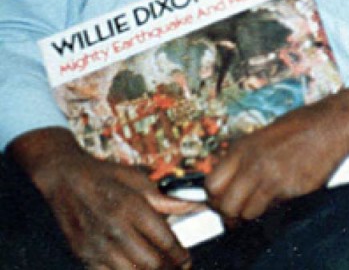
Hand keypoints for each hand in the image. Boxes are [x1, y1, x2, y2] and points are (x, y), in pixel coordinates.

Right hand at [9, 128, 193, 269]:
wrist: (64, 179)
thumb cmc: (106, 176)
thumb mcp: (138, 180)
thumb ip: (167, 198)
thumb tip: (196, 204)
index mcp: (132, 208)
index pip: (164, 241)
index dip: (180, 255)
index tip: (187, 260)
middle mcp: (114, 229)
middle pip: (150, 263)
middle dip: (169, 268)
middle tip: (177, 266)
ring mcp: (97, 245)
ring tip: (159, 268)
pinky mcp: (83, 255)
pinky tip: (135, 268)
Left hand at [205, 81, 348, 220]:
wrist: (333, 124)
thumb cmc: (302, 125)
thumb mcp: (263, 135)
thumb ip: (245, 157)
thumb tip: (231, 180)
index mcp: (243, 148)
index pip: (211, 185)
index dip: (215, 197)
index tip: (223, 200)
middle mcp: (254, 165)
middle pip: (225, 205)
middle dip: (230, 213)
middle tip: (239, 212)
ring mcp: (273, 179)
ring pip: (247, 213)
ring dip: (252, 214)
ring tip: (262, 206)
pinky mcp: (292, 190)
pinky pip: (274, 210)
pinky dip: (275, 209)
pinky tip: (283, 196)